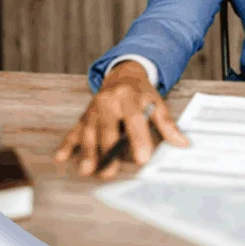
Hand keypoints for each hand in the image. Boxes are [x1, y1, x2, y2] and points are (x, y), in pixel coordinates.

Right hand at [53, 60, 188, 178]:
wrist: (123, 74)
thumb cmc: (142, 93)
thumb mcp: (157, 103)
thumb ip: (167, 124)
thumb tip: (183, 143)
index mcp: (129, 97)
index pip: (134, 119)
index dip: (138, 139)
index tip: (142, 158)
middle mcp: (108, 101)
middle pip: (107, 127)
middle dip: (107, 150)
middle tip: (109, 172)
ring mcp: (94, 108)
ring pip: (89, 131)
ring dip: (87, 151)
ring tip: (87, 170)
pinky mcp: (85, 115)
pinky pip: (75, 130)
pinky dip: (68, 144)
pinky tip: (61, 157)